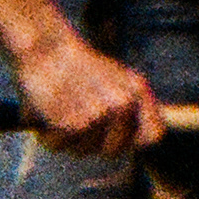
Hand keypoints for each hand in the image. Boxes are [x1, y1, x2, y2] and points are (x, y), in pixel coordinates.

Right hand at [9, 25, 158, 155]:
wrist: (44, 47)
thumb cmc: (77, 67)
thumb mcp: (118, 80)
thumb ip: (136, 109)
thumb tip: (149, 141)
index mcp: (138, 91)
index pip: (153, 136)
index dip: (132, 141)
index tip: (111, 133)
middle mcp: (124, 104)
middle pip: (114, 151)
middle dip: (93, 144)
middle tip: (78, 118)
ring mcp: (99, 114)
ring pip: (84, 150)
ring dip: (68, 139)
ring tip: (60, 108)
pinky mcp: (72, 123)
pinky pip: (59, 144)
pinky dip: (48, 134)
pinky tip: (46, 111)